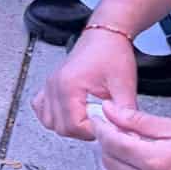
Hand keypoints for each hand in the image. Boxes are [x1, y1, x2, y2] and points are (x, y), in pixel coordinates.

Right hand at [32, 26, 137, 140]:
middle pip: (61, 127)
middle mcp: (54, 85)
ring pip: (49, 121)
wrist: (105, 35)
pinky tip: (70, 112)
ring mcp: (49, 84)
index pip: (74, 126)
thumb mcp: (124, 85)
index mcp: (69, 85)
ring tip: (87, 117)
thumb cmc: (112, 53)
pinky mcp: (50, 83)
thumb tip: (129, 134)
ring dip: (68, 125)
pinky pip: (41, 107)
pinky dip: (53, 115)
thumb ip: (125, 112)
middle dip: (82, 130)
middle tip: (100, 120)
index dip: (93, 131)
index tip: (106, 124)